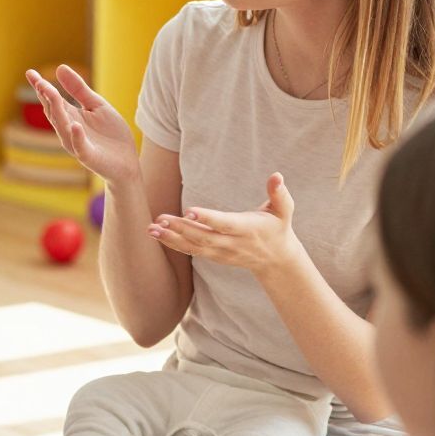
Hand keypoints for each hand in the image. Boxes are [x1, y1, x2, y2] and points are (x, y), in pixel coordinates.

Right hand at [25, 65, 140, 188]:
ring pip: (63, 127)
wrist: (126, 162)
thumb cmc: (110, 135)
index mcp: (70, 116)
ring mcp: (77, 143)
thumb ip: (78, 89)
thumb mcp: (96, 105)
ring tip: (52, 94)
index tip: (30, 72)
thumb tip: (59, 68)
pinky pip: (80, 146)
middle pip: (54, 111)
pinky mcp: (89, 156)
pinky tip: (75, 125)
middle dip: (47, 97)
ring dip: (57, 111)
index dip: (40, 87)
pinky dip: (77, 137)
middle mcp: (69, 129)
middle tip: (40, 82)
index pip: (52, 100)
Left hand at [150, 172, 299, 277]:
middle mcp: (231, 243)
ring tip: (151, 229)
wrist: (275, 259)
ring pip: (193, 246)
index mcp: (246, 229)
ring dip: (171, 238)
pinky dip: (174, 244)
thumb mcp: (284, 210)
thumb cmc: (278, 227)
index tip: (190, 210)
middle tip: (159, 220)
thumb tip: (277, 176)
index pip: (224, 224)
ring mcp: (221, 252)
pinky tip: (157, 236)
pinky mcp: (213, 256)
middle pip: (202, 237)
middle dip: (180, 229)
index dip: (208, 218)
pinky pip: (191, 251)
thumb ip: (279, 194)